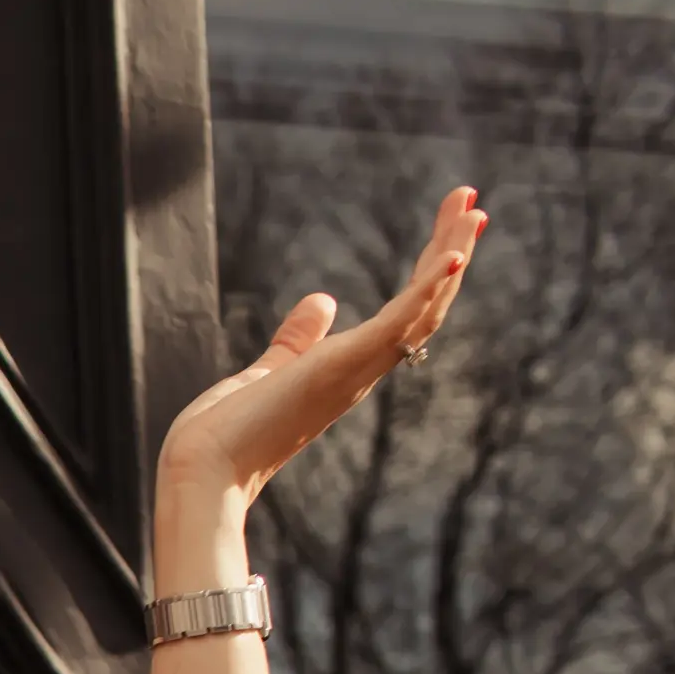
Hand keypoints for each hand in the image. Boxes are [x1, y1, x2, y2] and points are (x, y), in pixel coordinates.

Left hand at [156, 185, 486, 522]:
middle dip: (451, 249)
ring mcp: (356, 371)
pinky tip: (452, 255)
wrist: (201, 473)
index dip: (431, 270)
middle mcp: (363, 371)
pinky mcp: (341, 369)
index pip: (405, 311)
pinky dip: (427, 291)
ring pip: (423, 310)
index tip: (449, 222)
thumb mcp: (268, 369)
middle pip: (426, 305)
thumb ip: (297, 339)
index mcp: (349, 368)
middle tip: (473, 200)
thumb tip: (321, 302)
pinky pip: (396, 326)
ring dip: (451, 255)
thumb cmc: (226, 434)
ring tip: (473, 208)